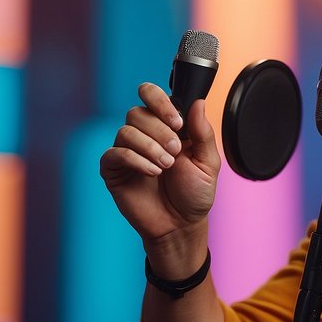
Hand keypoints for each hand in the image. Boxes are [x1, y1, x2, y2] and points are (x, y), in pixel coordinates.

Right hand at [99, 83, 219, 251]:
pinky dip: (135, 160)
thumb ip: (203, 133)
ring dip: (149, 147)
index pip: (151, 95)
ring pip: (126, 131)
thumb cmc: (194, 194)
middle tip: (176, 151)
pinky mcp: (114, 170)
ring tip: (166, 166)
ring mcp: (127, 151)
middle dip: (159, 130)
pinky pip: (115, 153)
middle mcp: (144, 134)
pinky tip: (152, 172)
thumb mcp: (208, 163)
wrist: (181, 225)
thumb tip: (198, 103)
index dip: (160, 102)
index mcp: (166, 127)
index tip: (178, 122)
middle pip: (137, 112)